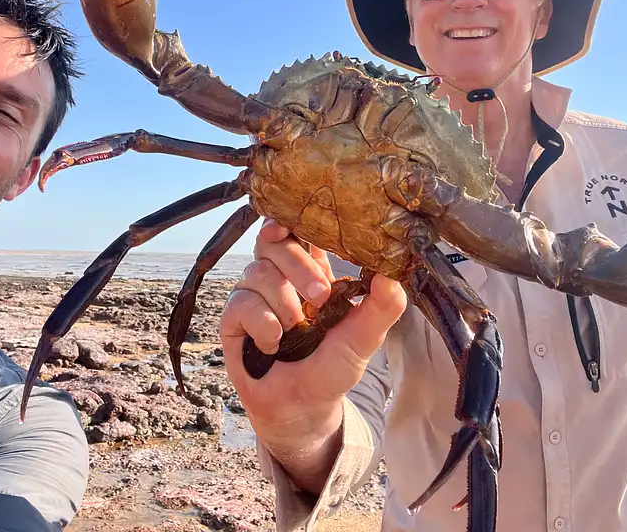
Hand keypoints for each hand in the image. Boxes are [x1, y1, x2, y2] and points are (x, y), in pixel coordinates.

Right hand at [220, 219, 406, 435]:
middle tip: (320, 296)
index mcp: (311, 271)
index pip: (296, 230)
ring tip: (297, 331)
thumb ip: (382, 306)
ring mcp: (254, 296)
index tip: (295, 221)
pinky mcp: (234, 319)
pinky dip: (264, 323)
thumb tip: (393, 274)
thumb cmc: (333, 368)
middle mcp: (279, 276)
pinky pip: (241, 303)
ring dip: (284, 303)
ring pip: (258, 272)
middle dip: (298, 265)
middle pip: (274, 242)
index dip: (291, 218)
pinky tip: (274, 343)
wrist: (303, 409)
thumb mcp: (365, 338)